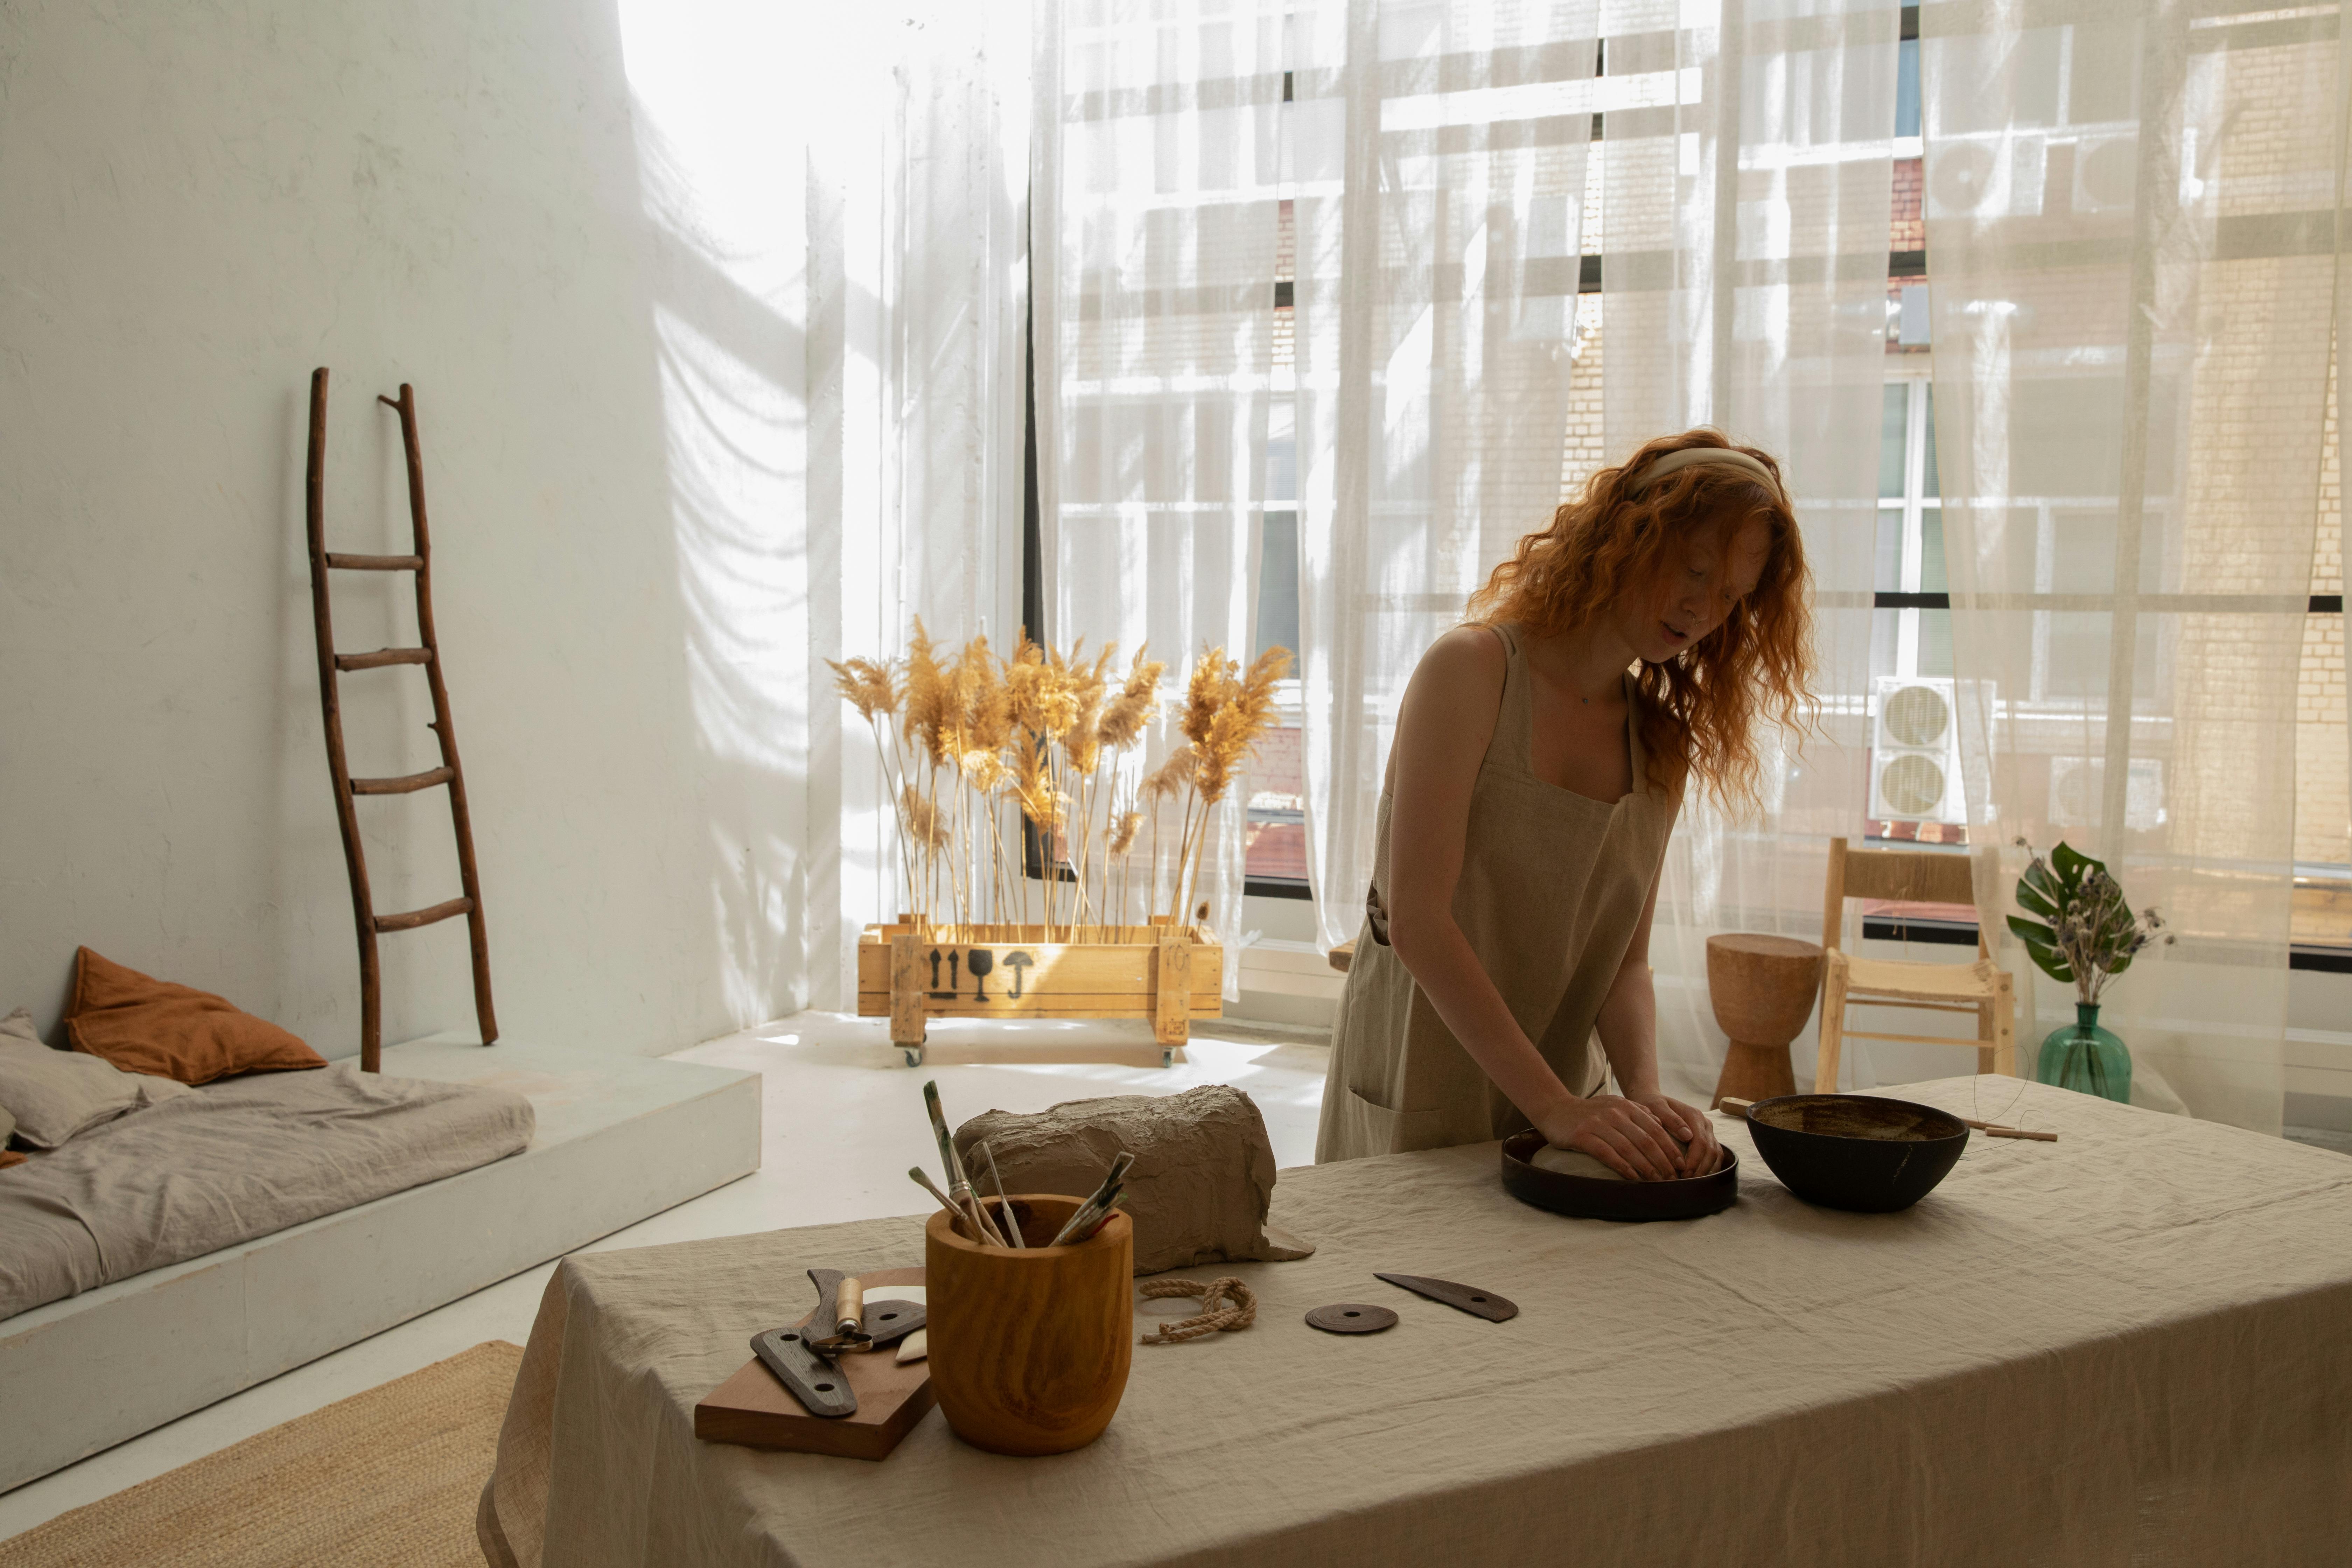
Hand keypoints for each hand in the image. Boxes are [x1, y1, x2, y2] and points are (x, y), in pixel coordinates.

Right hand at [1536, 1094, 1687, 1181]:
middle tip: (1672, 1178)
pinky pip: (1607, 1154)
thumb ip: (1639, 1113)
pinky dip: (1623, 1167)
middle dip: (1662, 1161)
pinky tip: (1633, 1178)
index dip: (1670, 1148)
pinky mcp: (1582, 1136)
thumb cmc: (1589, 1112)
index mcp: (1625, 1106)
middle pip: (1646, 1140)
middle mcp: (1614, 1113)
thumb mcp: (1615, 1106)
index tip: (1681, 1165)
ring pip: (1629, 1149)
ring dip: (1646, 1167)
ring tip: (1657, 1182)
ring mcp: (1598, 1124)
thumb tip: (1662, 1123)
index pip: (1655, 1129)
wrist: (1556, 1109)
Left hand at [1629, 1092, 1720, 1177]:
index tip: (1683, 1173)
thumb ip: (1672, 1120)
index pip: (1700, 1141)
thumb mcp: (1656, 1107)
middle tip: (1687, 1181)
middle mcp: (1704, 1123)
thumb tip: (1688, 1136)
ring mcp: (1708, 1131)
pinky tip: (1700, 1177)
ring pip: (1716, 1154)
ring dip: (1706, 1170)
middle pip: (1711, 1150)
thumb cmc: (1652, 1106)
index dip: (1694, 1160)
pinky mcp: (1708, 1138)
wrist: (1654, 1103)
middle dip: (1700, 1168)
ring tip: (1692, 1181)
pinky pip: (1716, 1155)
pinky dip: (1710, 1168)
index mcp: (1694, 1115)